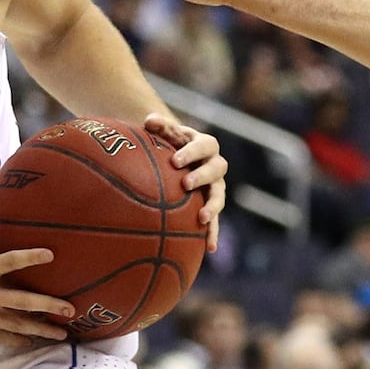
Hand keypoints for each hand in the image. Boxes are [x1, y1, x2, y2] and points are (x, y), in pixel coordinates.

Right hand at [0, 192, 73, 345]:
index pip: (10, 261)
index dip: (31, 257)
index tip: (51, 255)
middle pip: (22, 301)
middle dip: (48, 305)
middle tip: (70, 309)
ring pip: (16, 324)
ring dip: (40, 329)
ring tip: (61, 334)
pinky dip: (16, 340)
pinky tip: (30, 343)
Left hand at [144, 113, 227, 252]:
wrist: (175, 155)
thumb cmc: (168, 141)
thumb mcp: (164, 131)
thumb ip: (159, 124)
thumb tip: (149, 120)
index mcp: (205, 145)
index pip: (205, 145)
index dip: (192, 152)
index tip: (175, 161)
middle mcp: (214, 165)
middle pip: (217, 170)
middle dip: (202, 176)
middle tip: (185, 184)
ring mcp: (215, 186)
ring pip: (219, 196)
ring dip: (213, 207)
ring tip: (202, 218)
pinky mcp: (210, 204)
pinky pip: (215, 220)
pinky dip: (213, 233)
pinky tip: (209, 248)